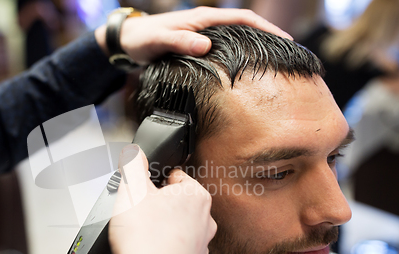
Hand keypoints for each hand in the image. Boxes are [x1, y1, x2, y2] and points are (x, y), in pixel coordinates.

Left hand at [95, 6, 291, 64]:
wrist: (128, 42)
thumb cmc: (143, 39)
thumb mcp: (159, 40)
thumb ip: (180, 40)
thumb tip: (206, 45)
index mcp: (203, 19)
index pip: (243, 18)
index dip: (266, 28)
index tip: (285, 41)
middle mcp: (207, 25)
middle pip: (246, 28)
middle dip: (268, 38)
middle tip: (288, 56)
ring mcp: (204, 36)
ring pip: (238, 39)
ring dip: (256, 48)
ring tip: (274, 65)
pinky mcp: (199, 47)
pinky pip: (226, 50)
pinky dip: (239, 57)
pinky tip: (245, 71)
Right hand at [105, 144, 215, 253]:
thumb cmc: (145, 240)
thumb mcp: (131, 191)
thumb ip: (134, 165)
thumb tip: (136, 153)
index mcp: (196, 197)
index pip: (175, 176)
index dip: (154, 181)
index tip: (143, 190)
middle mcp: (205, 221)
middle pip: (176, 202)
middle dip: (156, 205)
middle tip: (138, 214)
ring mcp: (200, 246)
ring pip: (176, 227)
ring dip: (159, 228)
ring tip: (141, 235)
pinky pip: (174, 250)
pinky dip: (161, 249)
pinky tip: (147, 253)